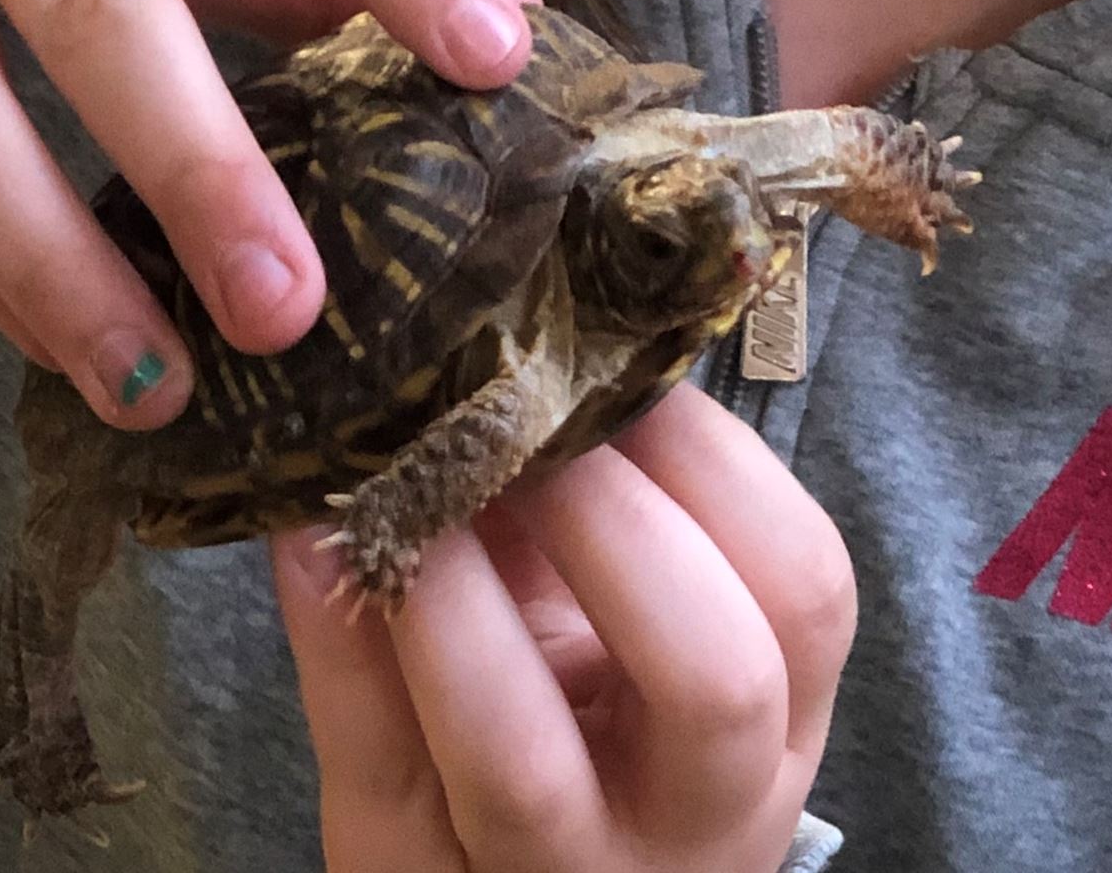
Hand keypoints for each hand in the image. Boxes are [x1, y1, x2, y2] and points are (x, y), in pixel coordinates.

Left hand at [272, 385, 856, 872]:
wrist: (505, 870)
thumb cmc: (591, 698)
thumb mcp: (646, 616)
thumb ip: (627, 491)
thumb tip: (556, 296)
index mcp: (778, 717)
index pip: (804, 583)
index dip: (712, 454)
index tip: (617, 358)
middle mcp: (696, 814)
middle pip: (713, 677)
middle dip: (610, 516)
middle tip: (518, 415)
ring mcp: (555, 871)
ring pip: (522, 757)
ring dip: (453, 588)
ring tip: (401, 475)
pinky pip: (370, 764)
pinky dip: (331, 627)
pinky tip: (307, 529)